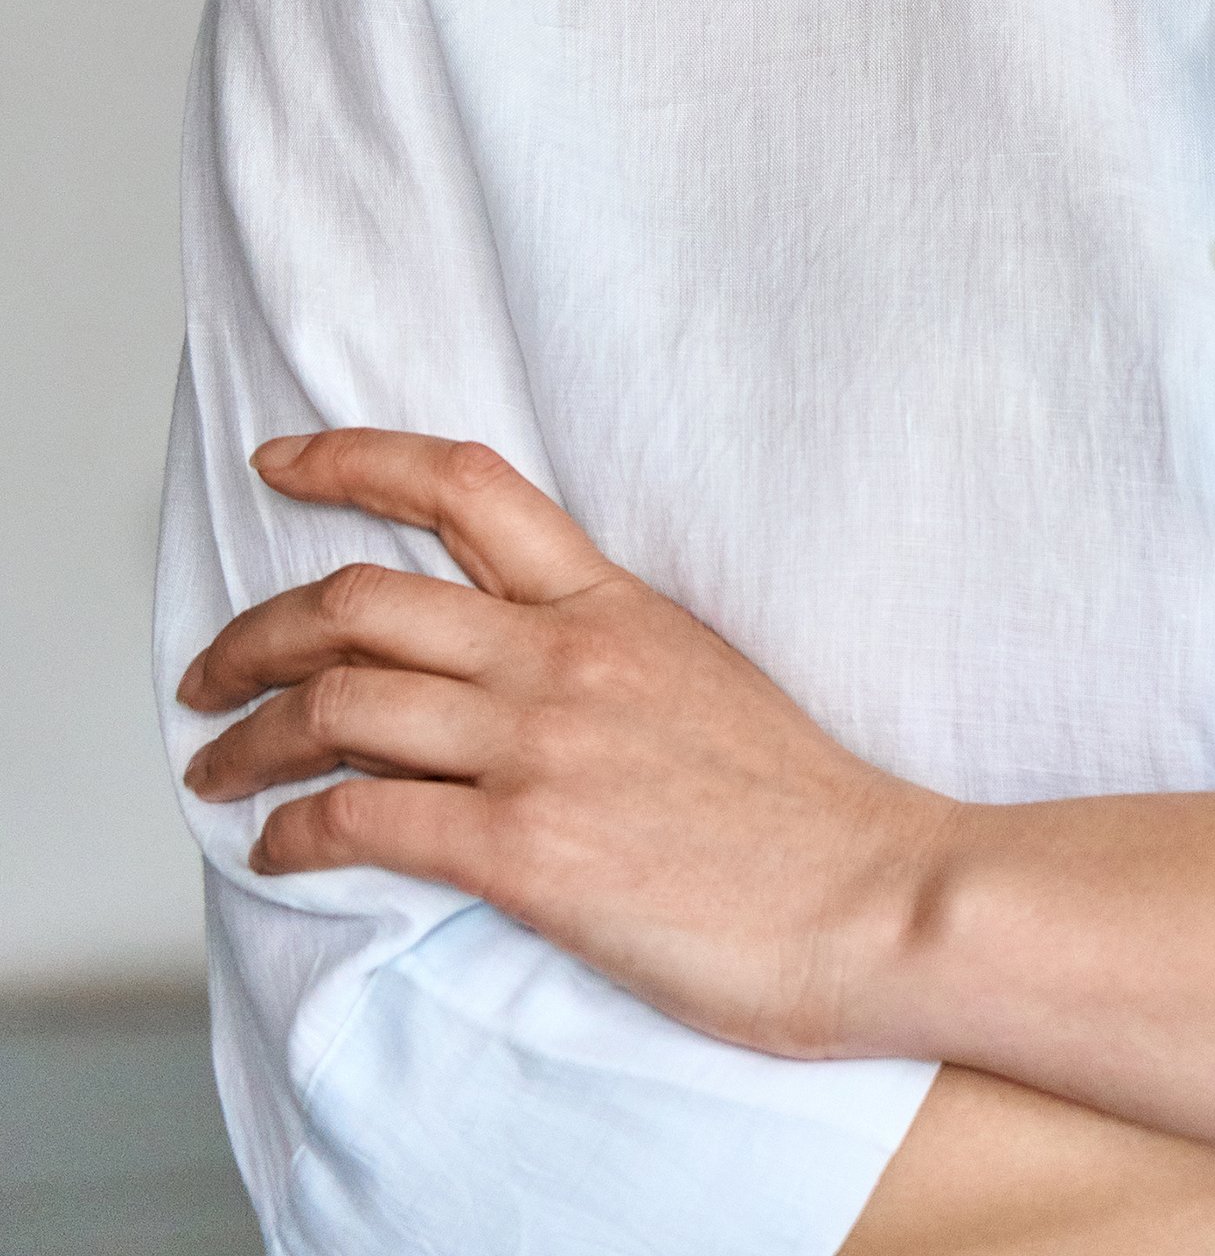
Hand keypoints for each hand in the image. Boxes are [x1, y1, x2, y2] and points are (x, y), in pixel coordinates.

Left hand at [178, 430, 947, 1057]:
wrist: (870, 895)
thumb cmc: (799, 809)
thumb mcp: (700, 675)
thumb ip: (605, 651)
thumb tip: (515, 664)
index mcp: (611, 600)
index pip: (463, 483)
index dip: (353, 457)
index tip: (281, 461)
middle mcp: (563, 654)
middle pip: (361, 598)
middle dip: (256, 630)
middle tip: (208, 670)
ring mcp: (540, 746)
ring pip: (339, 703)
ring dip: (249, 737)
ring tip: (216, 768)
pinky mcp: (523, 847)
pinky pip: (364, 817)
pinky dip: (294, 829)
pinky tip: (278, 846)